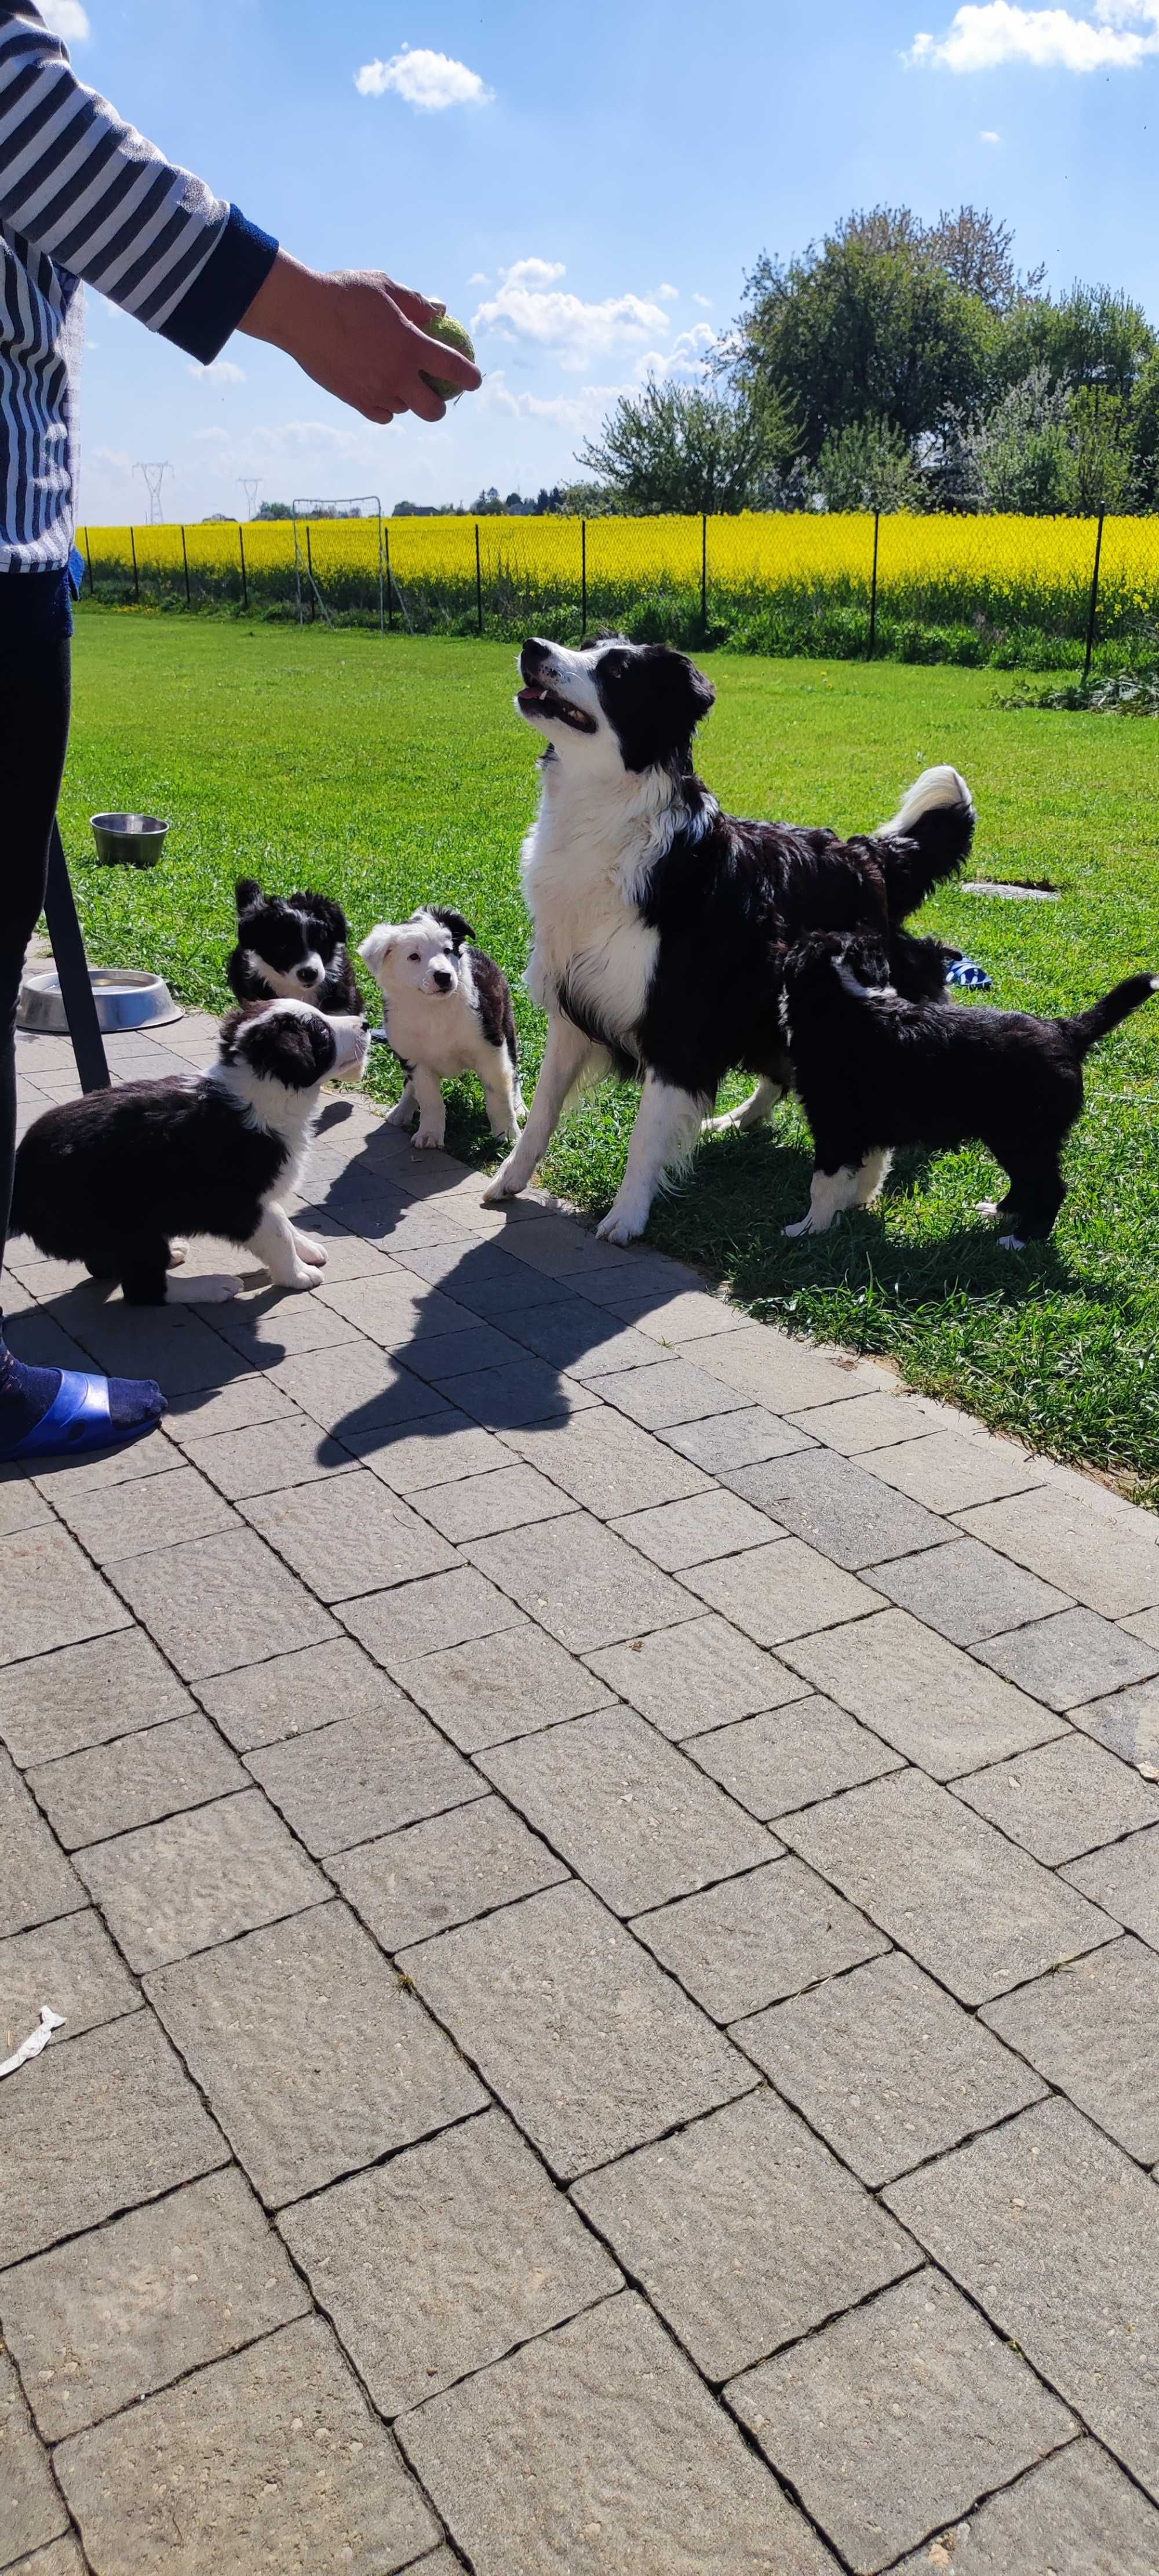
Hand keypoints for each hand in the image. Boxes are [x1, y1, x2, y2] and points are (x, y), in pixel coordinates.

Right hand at [239, 252, 479, 422]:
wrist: (301, 312)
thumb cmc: (344, 292)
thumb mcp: (384, 286)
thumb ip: (416, 302)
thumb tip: (440, 311)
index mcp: (410, 345)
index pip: (453, 368)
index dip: (470, 377)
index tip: (475, 380)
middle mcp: (397, 375)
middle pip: (433, 410)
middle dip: (440, 405)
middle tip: (435, 393)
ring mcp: (375, 391)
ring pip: (404, 410)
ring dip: (408, 400)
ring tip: (398, 381)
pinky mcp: (355, 400)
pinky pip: (381, 414)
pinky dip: (386, 406)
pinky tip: (382, 391)